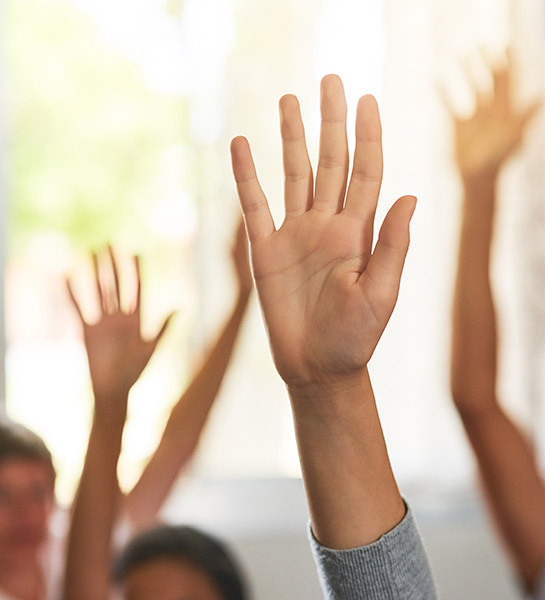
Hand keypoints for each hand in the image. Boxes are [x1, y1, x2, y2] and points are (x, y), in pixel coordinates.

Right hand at [67, 248, 171, 406]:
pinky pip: (78, 307)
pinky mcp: (87, 330)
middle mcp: (119, 316)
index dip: (137, 272)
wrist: (114, 391)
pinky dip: (72, 292)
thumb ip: (166, 328)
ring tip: (90, 251)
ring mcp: (102, 321)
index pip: (137, 289)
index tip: (136, 252)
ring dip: (94, 271)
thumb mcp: (152, 348)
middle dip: (114, 264)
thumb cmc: (135, 372)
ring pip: (97, 290)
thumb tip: (182, 308)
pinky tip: (66, 275)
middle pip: (116, 284)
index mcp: (136, 319)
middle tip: (110, 241)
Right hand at [231, 75, 414, 389]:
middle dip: (330, 121)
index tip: (366, 100)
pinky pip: (254, 206)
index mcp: (358, 233)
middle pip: (331, 162)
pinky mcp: (266, 250)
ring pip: (294, 175)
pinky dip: (247, 177)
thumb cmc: (354, 338)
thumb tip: (410, 197)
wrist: (317, 367)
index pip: (366, 172)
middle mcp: (327, 226)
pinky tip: (241, 146)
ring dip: (291, 138)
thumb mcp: (380, 294)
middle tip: (329, 81)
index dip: (367, 136)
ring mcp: (295, 235)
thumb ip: (392, 247)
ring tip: (288, 101)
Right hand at [448, 53, 540, 179]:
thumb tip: (541, 98)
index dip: (508, 62)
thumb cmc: (497, 160)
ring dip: (468, 72)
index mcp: (507, 110)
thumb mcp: (513, 137)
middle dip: (488, 61)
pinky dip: (444, 93)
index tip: (505, 44)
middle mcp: (492, 110)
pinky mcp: (460, 127)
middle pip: (491, 80)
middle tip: (482, 43)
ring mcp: (476, 118)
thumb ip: (525, 118)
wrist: (477, 178)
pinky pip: (451, 105)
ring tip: (462, 54)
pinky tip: (437, 81)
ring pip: (472, 88)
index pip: (509, 80)